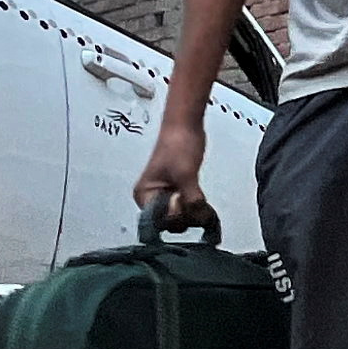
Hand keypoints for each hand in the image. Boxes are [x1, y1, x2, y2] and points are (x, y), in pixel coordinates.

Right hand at [132, 117, 212, 232]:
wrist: (186, 125)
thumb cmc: (178, 144)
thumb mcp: (185, 175)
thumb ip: (191, 200)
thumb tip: (200, 218)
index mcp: (144, 196)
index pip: (157, 221)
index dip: (173, 217)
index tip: (183, 202)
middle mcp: (151, 199)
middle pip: (169, 223)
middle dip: (185, 216)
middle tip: (195, 202)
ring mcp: (165, 196)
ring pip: (181, 217)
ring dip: (193, 212)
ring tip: (201, 201)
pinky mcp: (178, 192)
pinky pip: (187, 208)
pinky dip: (196, 208)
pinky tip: (204, 204)